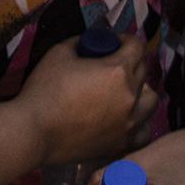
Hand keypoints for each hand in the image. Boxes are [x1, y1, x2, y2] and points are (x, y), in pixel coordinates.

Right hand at [18, 34, 155, 166]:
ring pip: (151, 102)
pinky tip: (125, 119)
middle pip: (144, 72)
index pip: (137, 47)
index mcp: (118, 71)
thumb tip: (89, 43)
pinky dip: (139, 122)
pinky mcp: (121, 143)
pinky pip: (143, 130)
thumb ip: (79, 42)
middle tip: (113, 65)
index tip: (115, 42)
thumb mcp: (59, 53)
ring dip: (142, 92)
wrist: (34, 132)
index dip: (126, 40)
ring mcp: (129, 123)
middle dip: (132, 63)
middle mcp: (131, 97)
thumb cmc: (44, 89)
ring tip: (124, 94)